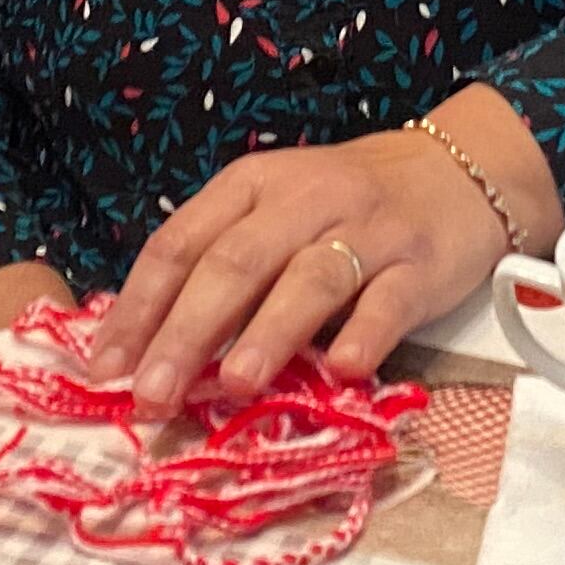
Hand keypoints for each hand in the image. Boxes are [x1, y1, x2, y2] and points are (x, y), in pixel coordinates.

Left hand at [90, 88, 560, 412]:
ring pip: (309, 279)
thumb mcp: (275, 214)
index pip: (181, 243)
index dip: (139, 306)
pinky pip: (390, 300)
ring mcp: (366, 230)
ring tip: (232, 385)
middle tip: (152, 395)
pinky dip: (365, 334)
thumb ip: (221, 268)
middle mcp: (304, 200)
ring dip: (267, 334)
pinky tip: (342, 371)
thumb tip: (147, 351)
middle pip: (234, 263)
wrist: (458, 169)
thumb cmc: (346, 205)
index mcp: (252, 185)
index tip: (105, 366)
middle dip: (185, 333)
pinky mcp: (421, 261)